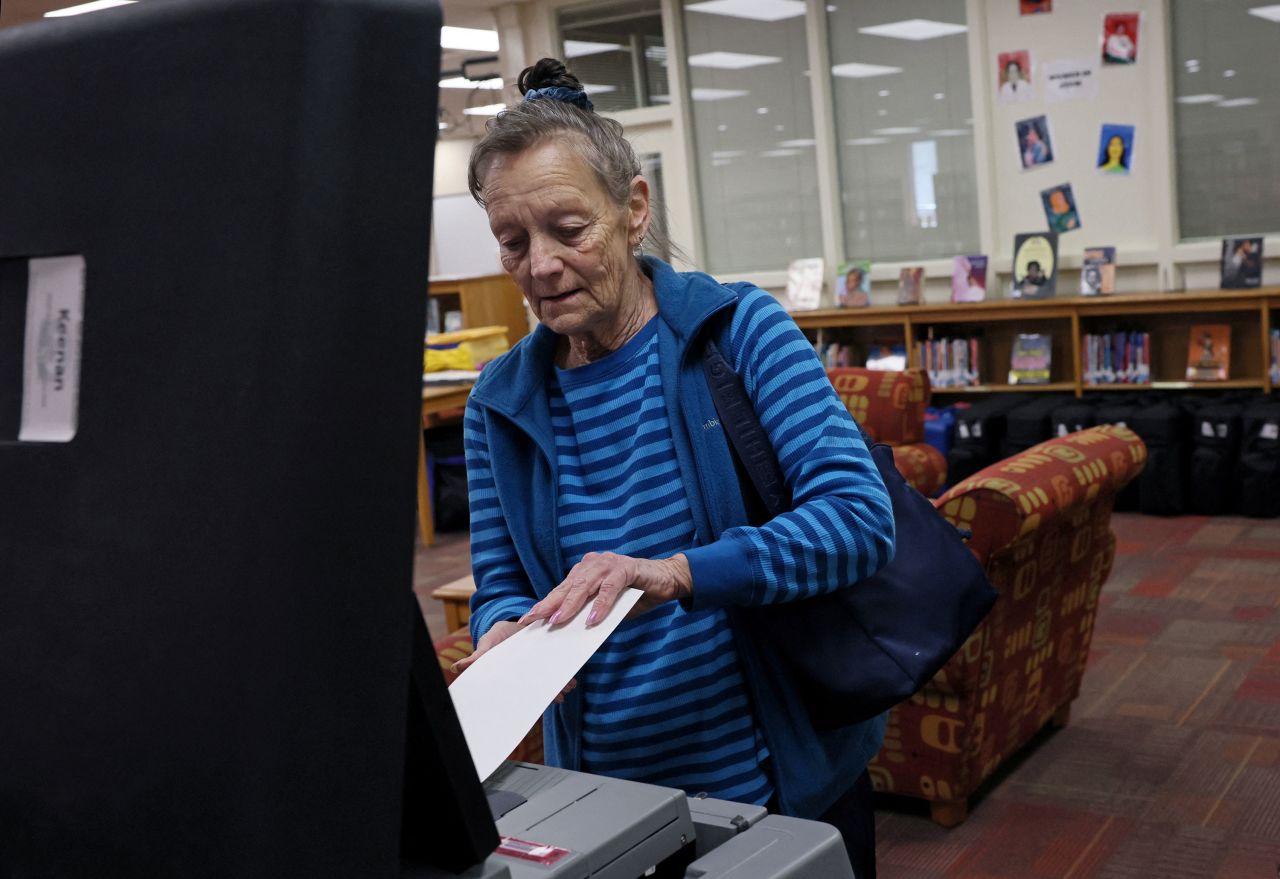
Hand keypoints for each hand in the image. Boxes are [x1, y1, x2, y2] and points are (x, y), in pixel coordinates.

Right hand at [450, 619, 578, 702]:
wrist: (511, 624)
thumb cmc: (496, 638)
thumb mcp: (487, 644)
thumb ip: (477, 657)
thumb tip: (457, 668)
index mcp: (513, 675)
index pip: (520, 691)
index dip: (527, 699)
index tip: (535, 703)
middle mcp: (526, 675)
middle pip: (538, 688)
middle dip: (548, 693)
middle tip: (560, 697)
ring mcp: (537, 667)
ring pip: (549, 680)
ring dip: (560, 685)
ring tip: (570, 687)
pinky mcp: (547, 656)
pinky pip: (556, 667)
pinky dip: (564, 672)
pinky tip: (572, 678)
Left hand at [518, 552, 691, 629]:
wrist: (668, 580)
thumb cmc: (636, 594)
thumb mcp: (609, 608)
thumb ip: (591, 614)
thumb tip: (572, 632)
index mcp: (587, 571)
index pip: (562, 589)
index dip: (545, 603)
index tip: (528, 618)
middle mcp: (594, 564)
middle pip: (568, 586)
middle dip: (550, 604)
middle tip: (534, 619)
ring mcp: (609, 564)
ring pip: (585, 585)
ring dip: (571, 604)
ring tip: (558, 620)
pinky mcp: (626, 568)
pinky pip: (610, 588)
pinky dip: (601, 604)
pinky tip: (593, 619)